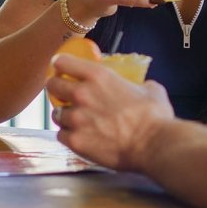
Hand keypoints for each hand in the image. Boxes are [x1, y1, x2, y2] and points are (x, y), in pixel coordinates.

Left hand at [46, 53, 173, 169]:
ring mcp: (76, 119)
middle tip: (64, 94)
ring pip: (56, 113)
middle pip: (52, 85)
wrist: (153, 145)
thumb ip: (139, 85)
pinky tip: (79, 136)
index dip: (61, 65)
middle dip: (56, 88)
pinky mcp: (75, 141)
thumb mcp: (151, 90)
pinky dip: (68, 135)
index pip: (62, 62)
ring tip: (75, 120)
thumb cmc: (154, 117)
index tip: (62, 69)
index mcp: (98, 76)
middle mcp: (82, 94)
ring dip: (64, 115)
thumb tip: (142, 87)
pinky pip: (61, 135)